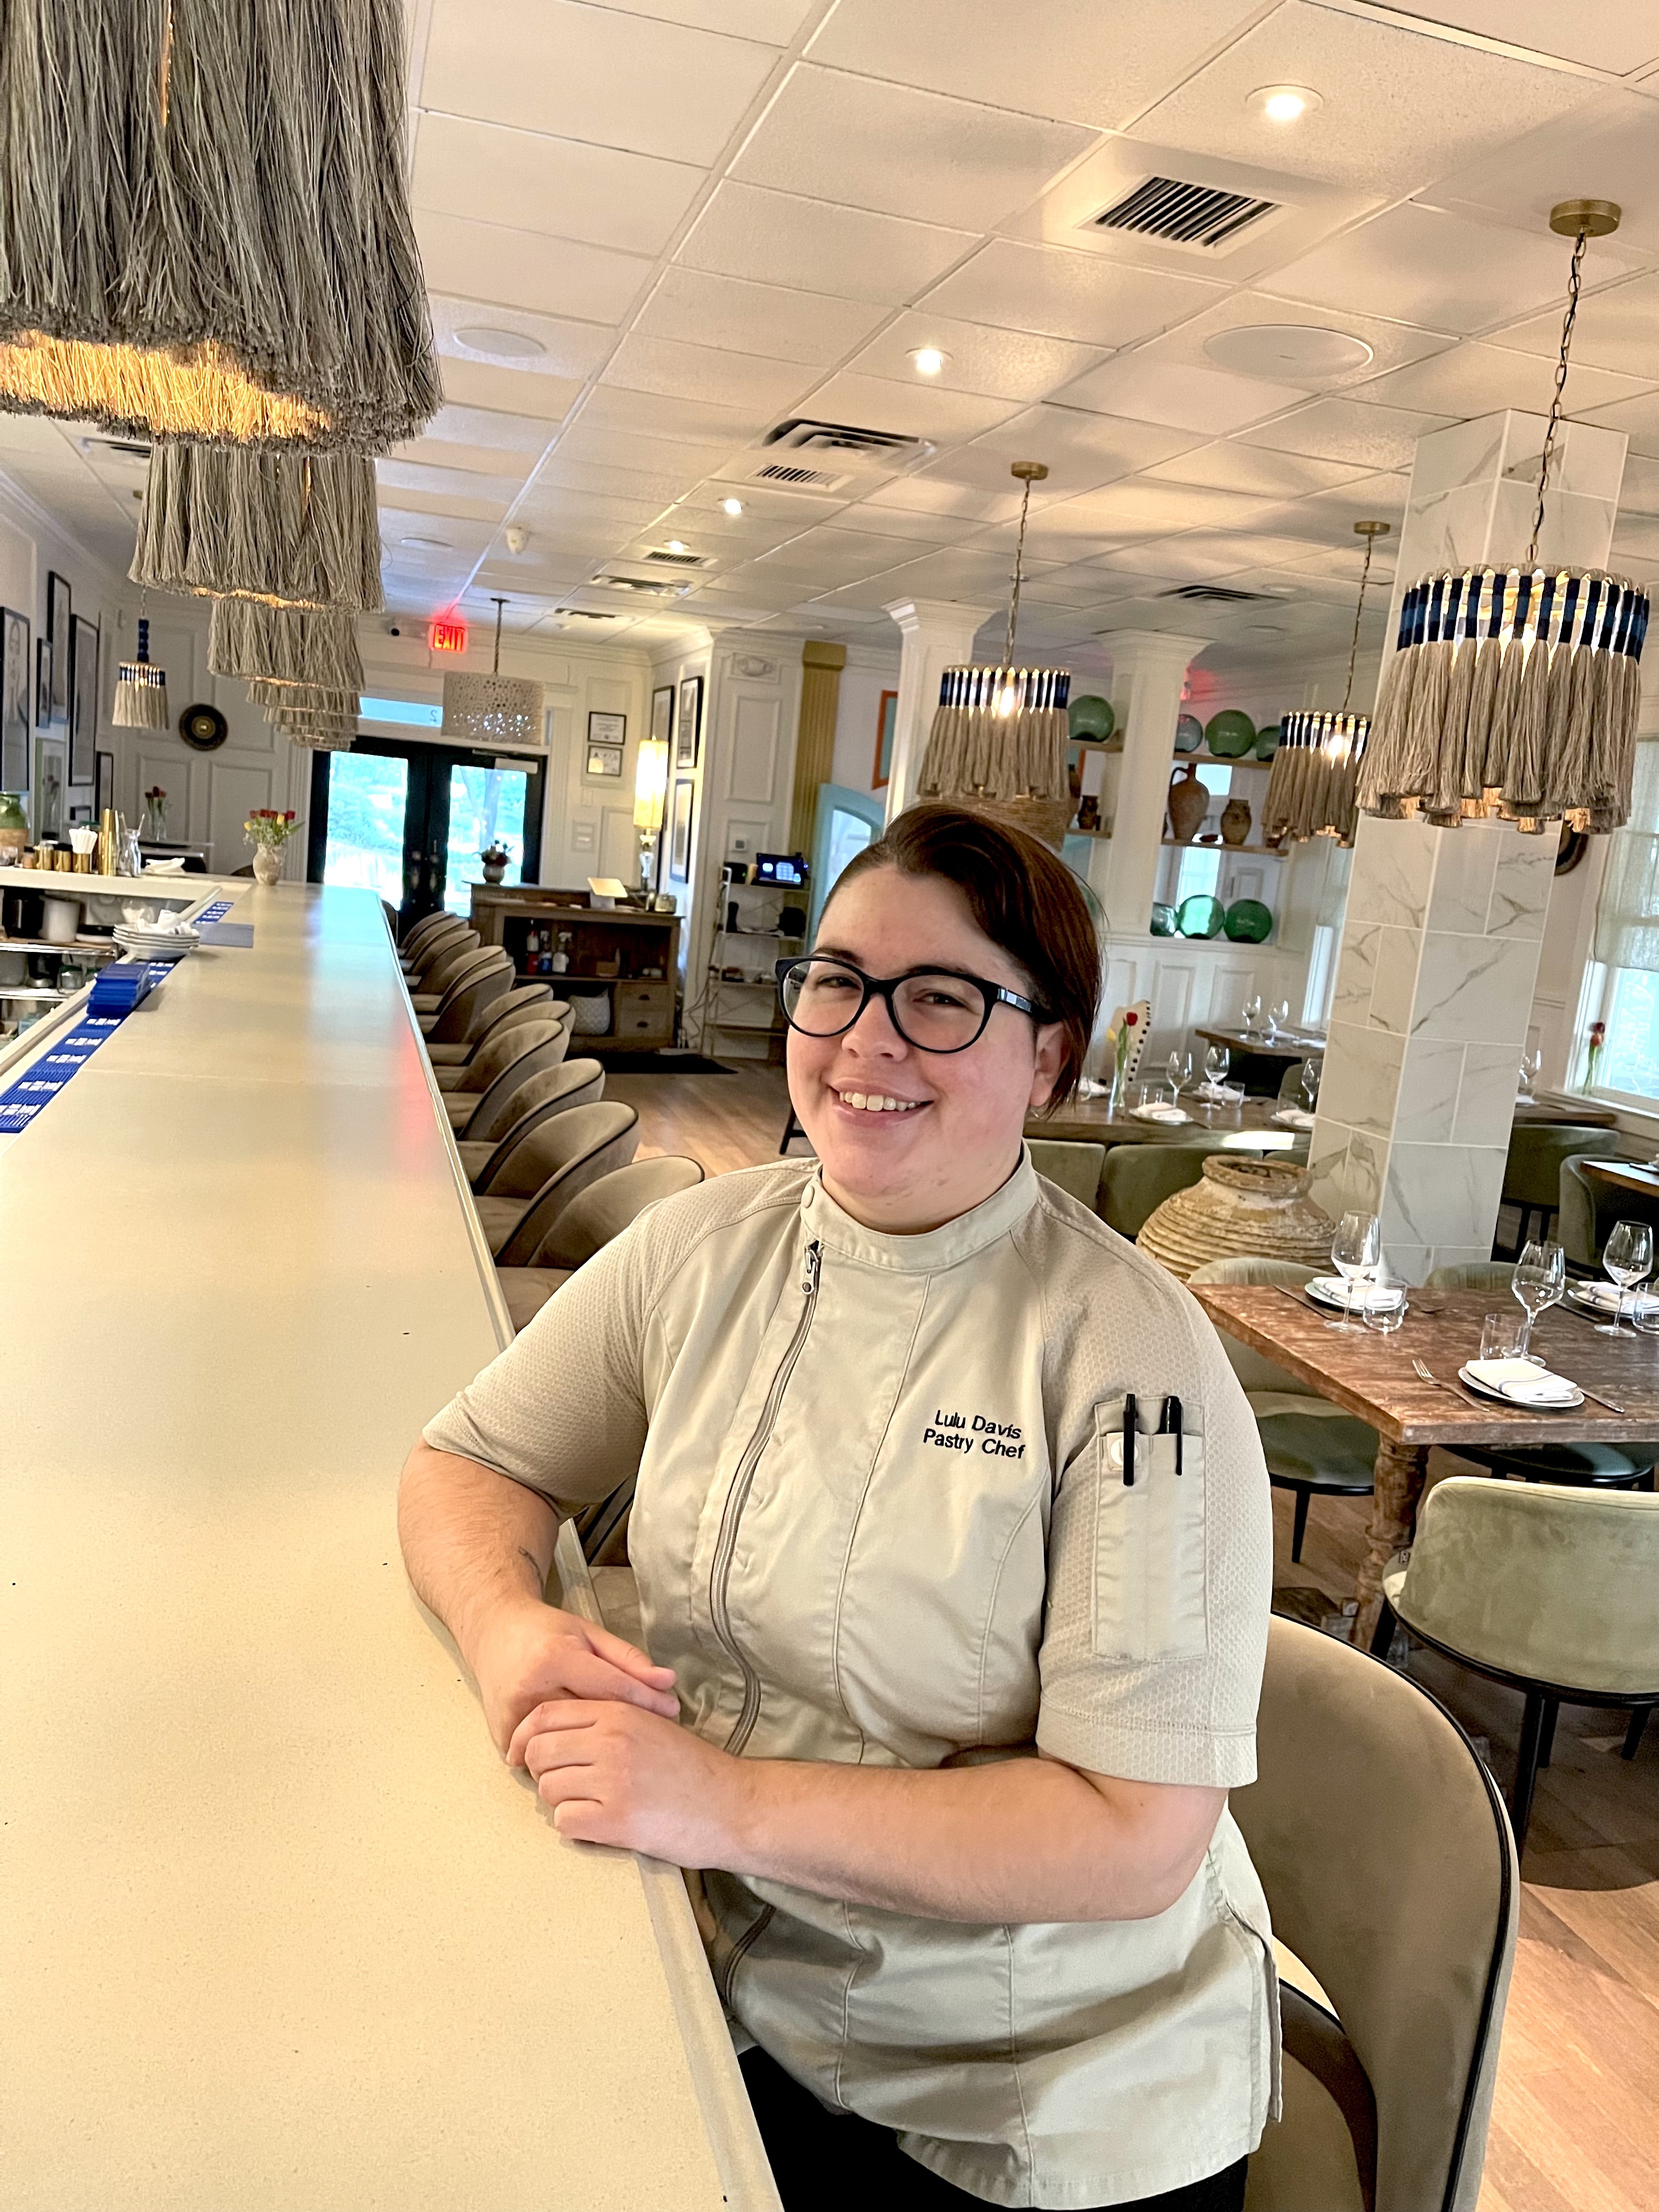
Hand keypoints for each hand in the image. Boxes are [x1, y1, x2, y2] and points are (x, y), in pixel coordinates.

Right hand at [472, 1600, 677, 1755]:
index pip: (611, 1688)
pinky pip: (544, 1755)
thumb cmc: (546, 1632)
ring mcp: (514, 1716)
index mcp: (556, 1659)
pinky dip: (566, 1757)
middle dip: (626, 1729)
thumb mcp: (590, 1634)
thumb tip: (667, 1682)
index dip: (646, 1701)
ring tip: (625, 1751)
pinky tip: (587, 1756)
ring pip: (568, 1745)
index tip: (672, 1710)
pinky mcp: (503, 1736)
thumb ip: (628, 1659)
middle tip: (654, 1735)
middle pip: (591, 1720)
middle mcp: (532, 1689)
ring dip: (596, 1749)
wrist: (493, 1633)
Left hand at [510, 1700, 747, 1866]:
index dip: (524, 1736)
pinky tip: (600, 1824)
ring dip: (562, 1801)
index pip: (546, 1715)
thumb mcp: (651, 1725)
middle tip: (567, 1785)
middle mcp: (612, 1740)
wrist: (732, 1805)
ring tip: (591, 1805)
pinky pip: (566, 1822)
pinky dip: (576, 1827)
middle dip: (542, 1771)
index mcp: (619, 1712)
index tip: (520, 1754)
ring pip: (548, 1789)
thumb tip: (558, 1732)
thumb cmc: (692, 1769)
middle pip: (539, 1751)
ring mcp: (613, 1779)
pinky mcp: (617, 1819)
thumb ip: (609, 1721)